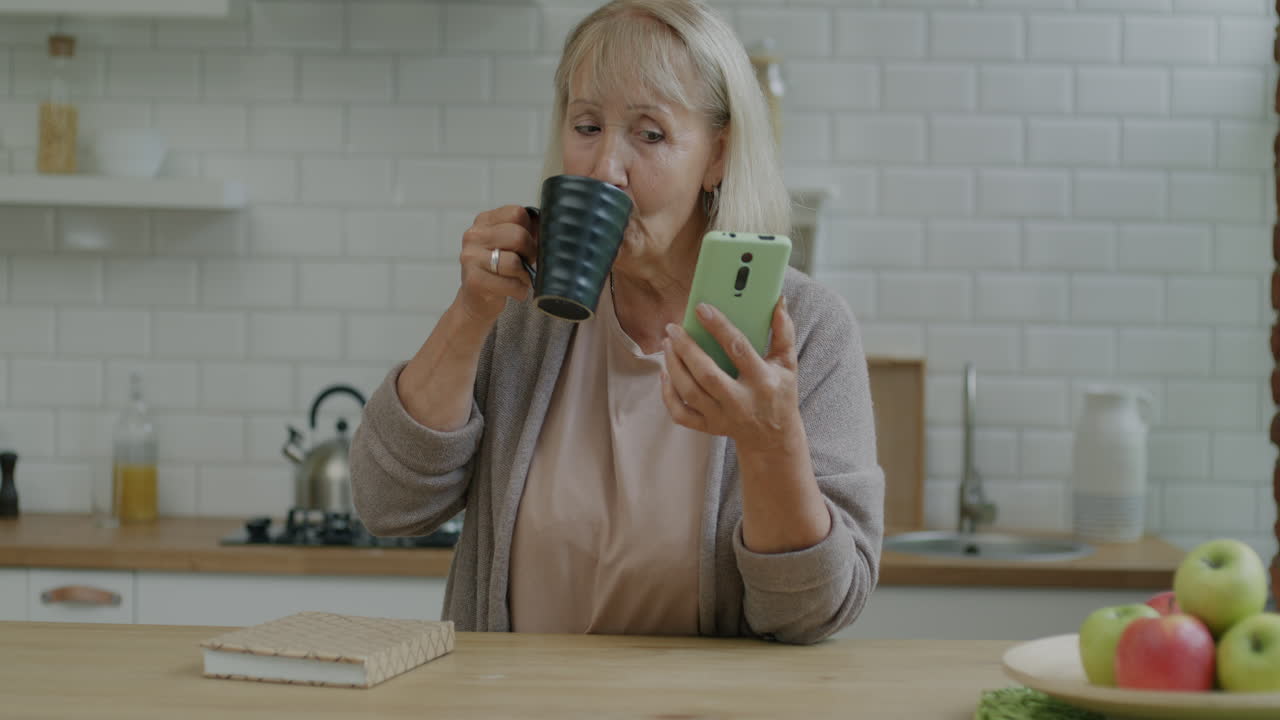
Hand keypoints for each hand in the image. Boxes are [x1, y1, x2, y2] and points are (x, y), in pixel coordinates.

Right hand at [454, 205, 536, 324]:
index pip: (517, 213)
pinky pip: (510, 284)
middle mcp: (474, 235)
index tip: (527, 245)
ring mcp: (471, 258)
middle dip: (530, 253)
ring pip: (514, 262)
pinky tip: (515, 290)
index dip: (530, 230)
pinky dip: (519, 290)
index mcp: (485, 220)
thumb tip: (551, 226)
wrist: (477, 299)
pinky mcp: (473, 280)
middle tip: (528, 264)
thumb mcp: (509, 244)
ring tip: (521, 278)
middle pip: (518, 236)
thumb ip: (527, 231)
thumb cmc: (499, 269)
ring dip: (525, 274)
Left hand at [660, 298, 800, 448]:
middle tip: (673, 328)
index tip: (701, 308)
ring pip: (689, 392)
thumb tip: (778, 300)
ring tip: (667, 343)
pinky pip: (681, 413)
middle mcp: (741, 402)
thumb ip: (783, 332)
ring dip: (673, 366)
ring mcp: (723, 417)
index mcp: (763, 381)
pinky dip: (668, 394)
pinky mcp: (709, 428)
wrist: (773, 437)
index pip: (738, 349)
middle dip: (686, 348)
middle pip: (706, 374)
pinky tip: (665, 374)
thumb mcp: (787, 364)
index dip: (719, 327)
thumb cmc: (779, 394)